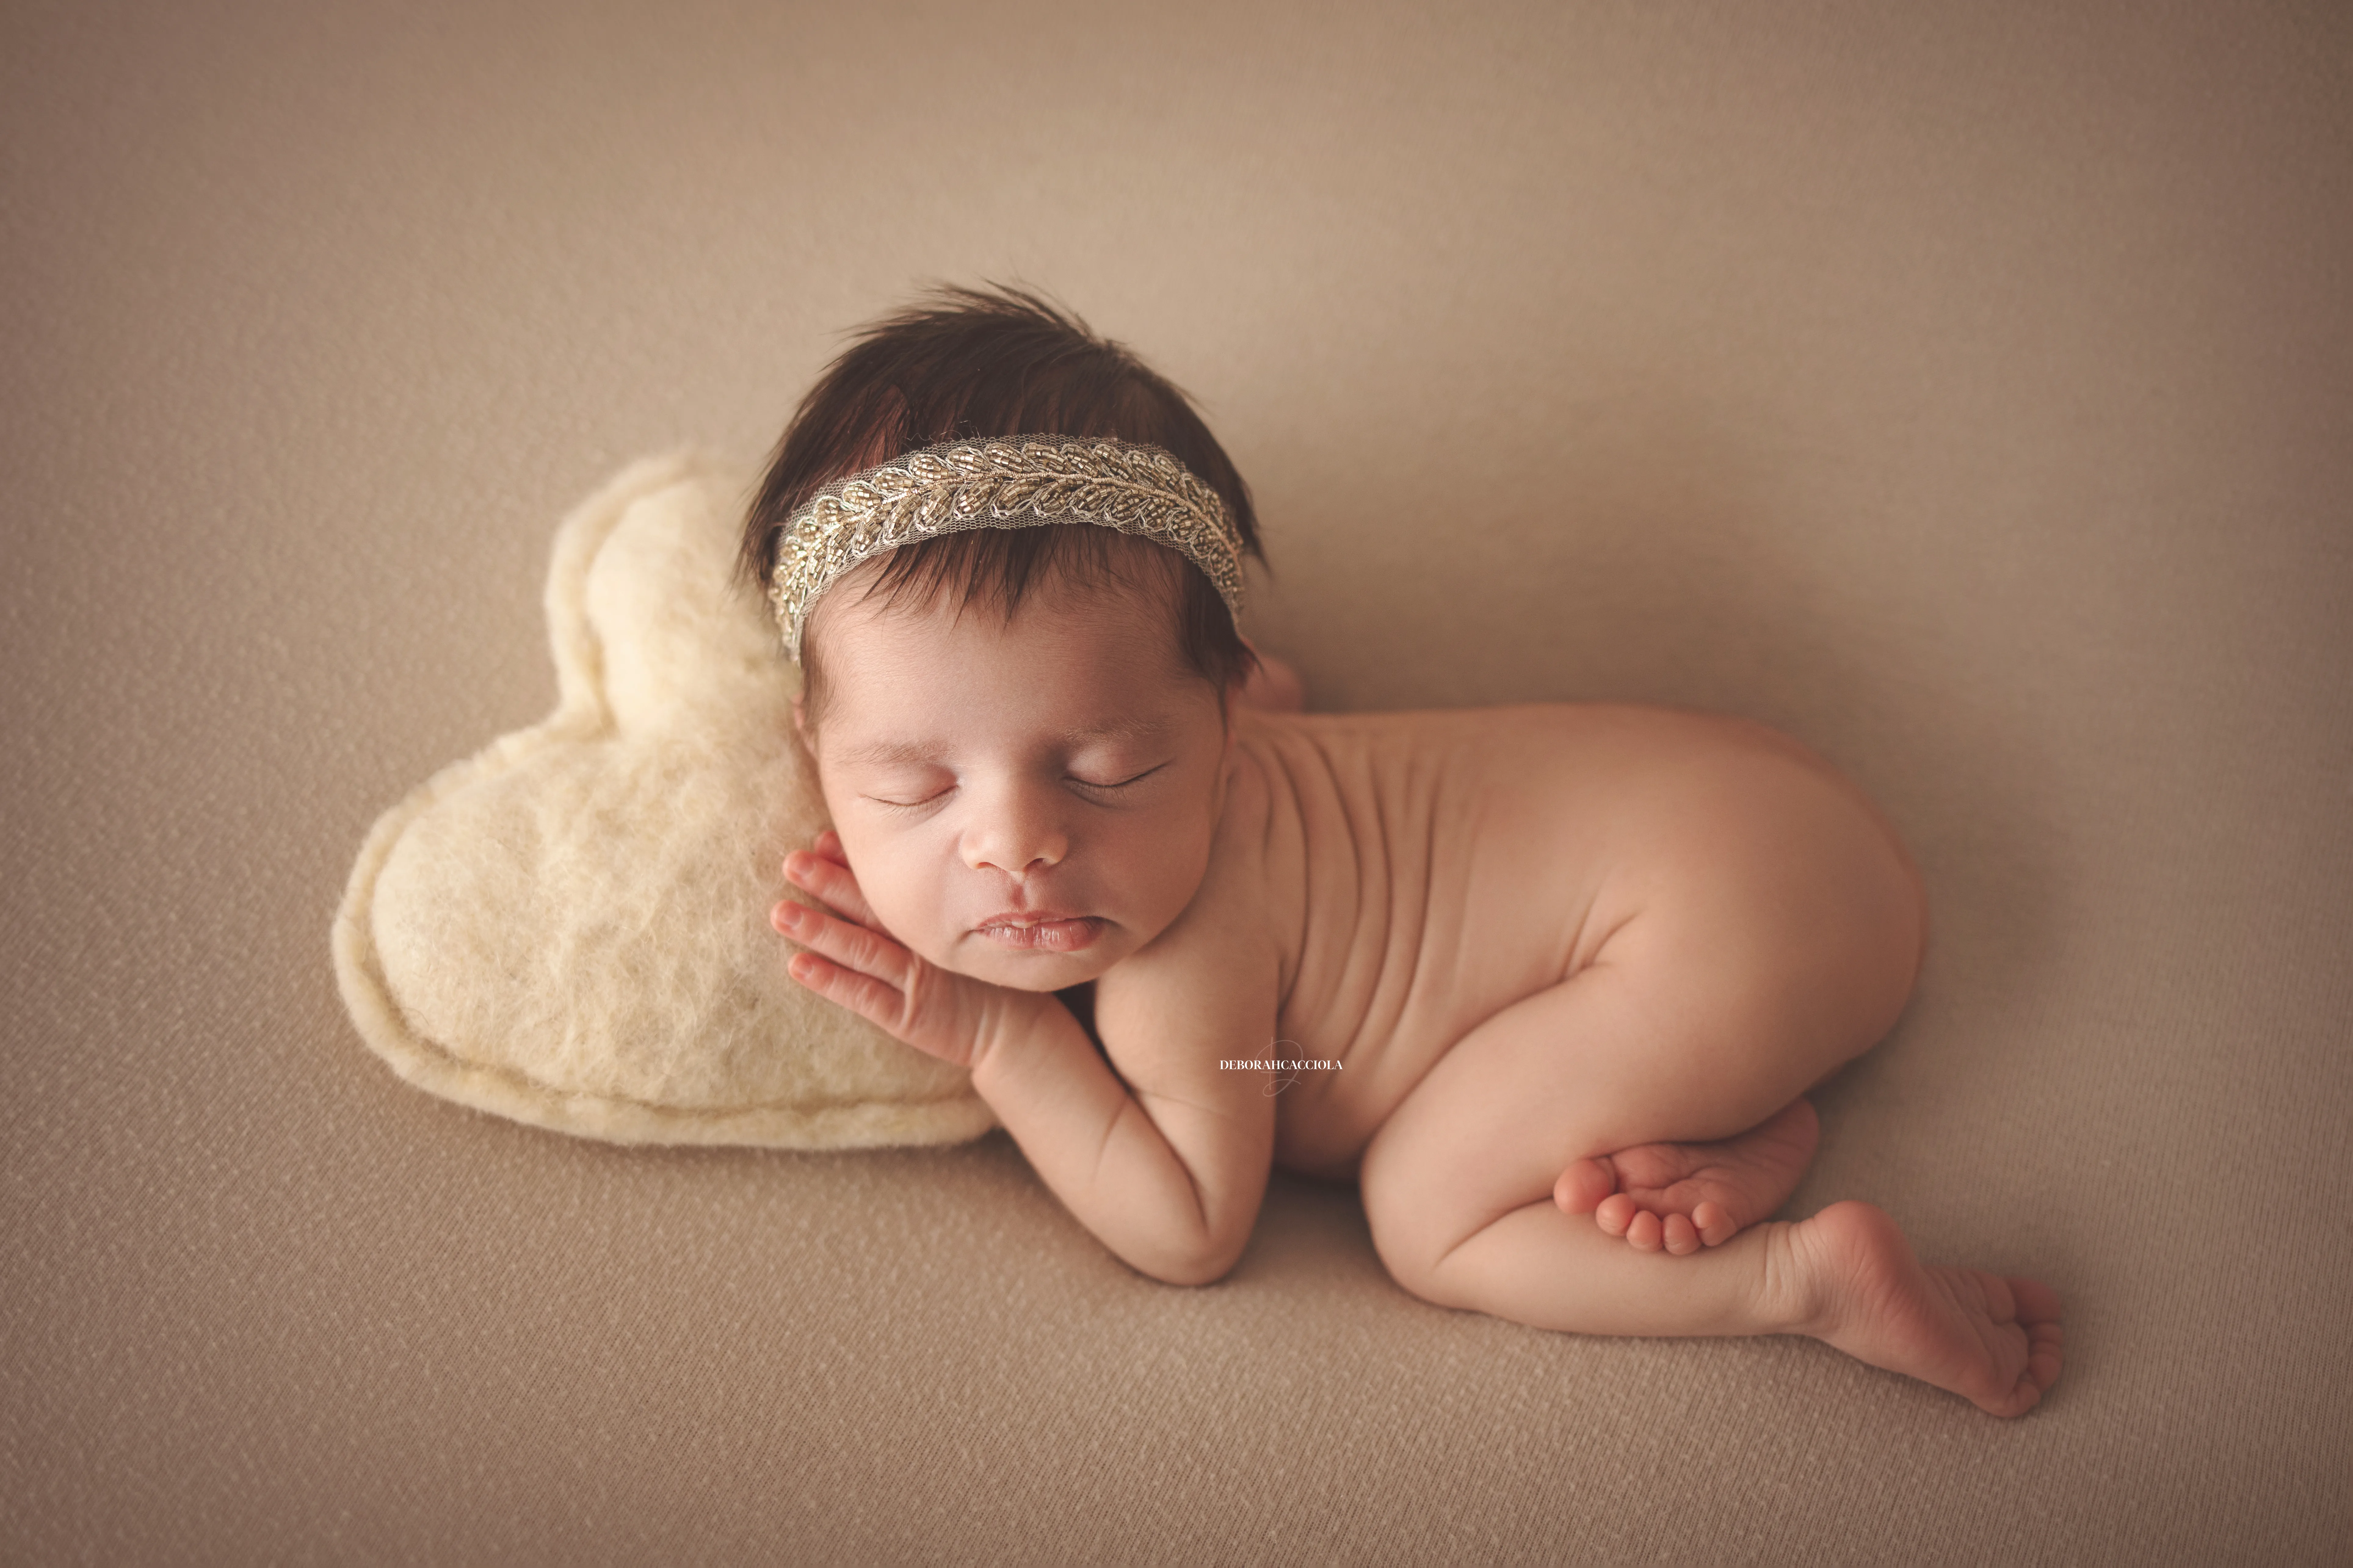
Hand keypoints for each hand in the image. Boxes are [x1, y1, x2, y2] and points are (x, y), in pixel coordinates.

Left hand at [771, 829, 1039, 1070]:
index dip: (852, 863)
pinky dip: (830, 981)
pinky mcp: (908, 1017)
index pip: (886, 887)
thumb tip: (897, 873)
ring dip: (819, 929)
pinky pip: (864, 996)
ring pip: (860, 949)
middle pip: (868, 909)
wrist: (1018, 1033)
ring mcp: (914, 980)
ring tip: (780, 912)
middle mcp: (919, 945)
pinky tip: (797, 966)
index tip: (820, 839)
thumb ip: (931, 908)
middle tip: (792, 861)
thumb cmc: (985, 982)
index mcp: (928, 924)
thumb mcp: (961, 937)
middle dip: (828, 882)